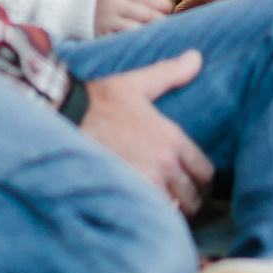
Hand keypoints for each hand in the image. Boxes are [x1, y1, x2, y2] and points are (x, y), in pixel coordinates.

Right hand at [79, 50, 213, 211]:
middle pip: (192, 197)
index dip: (200, 177)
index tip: (192, 179)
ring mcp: (145, 181)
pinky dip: (148, 214)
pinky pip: (148, 214)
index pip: (204, 172)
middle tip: (177, 195)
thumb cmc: (102, 99)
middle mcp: (164, 163)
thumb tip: (196, 58)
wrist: (68, 114)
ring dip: (169, 208)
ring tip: (161, 203)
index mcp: (171, 139)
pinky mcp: (124, 193)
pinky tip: (142, 209)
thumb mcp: (138, 82)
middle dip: (187, 198)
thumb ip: (171, 72)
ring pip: (172, 209)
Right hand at [93, 0, 172, 33]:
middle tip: (165, 23)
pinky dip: (134, 41)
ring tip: (155, 33)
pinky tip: (140, 41)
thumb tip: (166, 8)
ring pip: (137, 30)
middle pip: (147, 15)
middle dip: (161, 21)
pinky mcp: (102, 36)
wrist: (71, 4)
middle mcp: (113, 4)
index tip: (167, 8)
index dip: (164, 4)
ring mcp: (107, 22)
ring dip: (149, 33)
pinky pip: (123, 41)